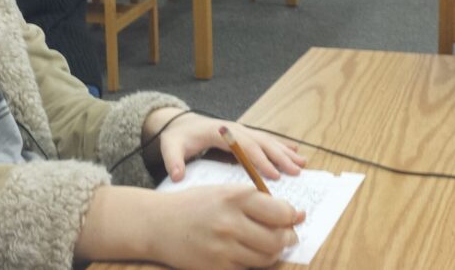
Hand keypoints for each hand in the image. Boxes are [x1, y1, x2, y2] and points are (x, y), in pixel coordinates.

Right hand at [75, 185, 304, 268]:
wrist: (158, 224)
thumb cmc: (196, 205)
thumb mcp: (225, 192)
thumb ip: (259, 201)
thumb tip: (296, 215)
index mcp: (235, 197)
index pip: (281, 212)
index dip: (292, 217)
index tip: (294, 218)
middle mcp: (230, 222)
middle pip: (277, 239)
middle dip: (288, 238)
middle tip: (286, 236)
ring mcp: (222, 248)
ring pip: (266, 258)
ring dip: (273, 253)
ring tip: (265, 244)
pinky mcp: (215, 267)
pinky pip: (248, 269)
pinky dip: (253, 263)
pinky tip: (245, 252)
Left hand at [144, 109, 305, 182]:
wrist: (180, 124)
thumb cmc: (177, 137)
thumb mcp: (170, 147)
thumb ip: (173, 160)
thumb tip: (177, 176)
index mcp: (220, 132)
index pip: (244, 146)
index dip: (259, 161)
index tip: (273, 176)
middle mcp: (235, 129)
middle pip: (261, 143)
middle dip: (280, 157)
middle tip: (296, 172)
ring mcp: (242, 131)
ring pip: (268, 141)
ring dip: (285, 152)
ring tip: (302, 164)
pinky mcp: (245, 135)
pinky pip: (266, 141)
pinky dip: (282, 146)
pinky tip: (296, 153)